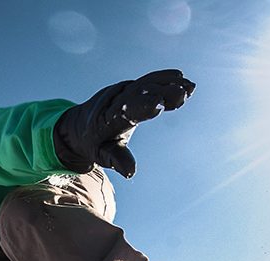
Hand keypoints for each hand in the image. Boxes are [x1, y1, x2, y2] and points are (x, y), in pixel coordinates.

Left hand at [53, 69, 195, 177]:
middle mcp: (113, 101)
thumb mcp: (102, 155)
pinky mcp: (129, 87)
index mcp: (106, 120)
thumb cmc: (94, 145)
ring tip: (189, 87)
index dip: (141, 106)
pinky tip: (182, 79)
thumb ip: (117, 160)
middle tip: (182, 92)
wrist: (80, 125)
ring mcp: (121, 91)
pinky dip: (164, 79)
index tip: (158, 103)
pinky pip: (147, 81)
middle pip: (138, 93)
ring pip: (145, 84)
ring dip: (167, 84)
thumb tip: (131, 172)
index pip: (125, 111)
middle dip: (161, 91)